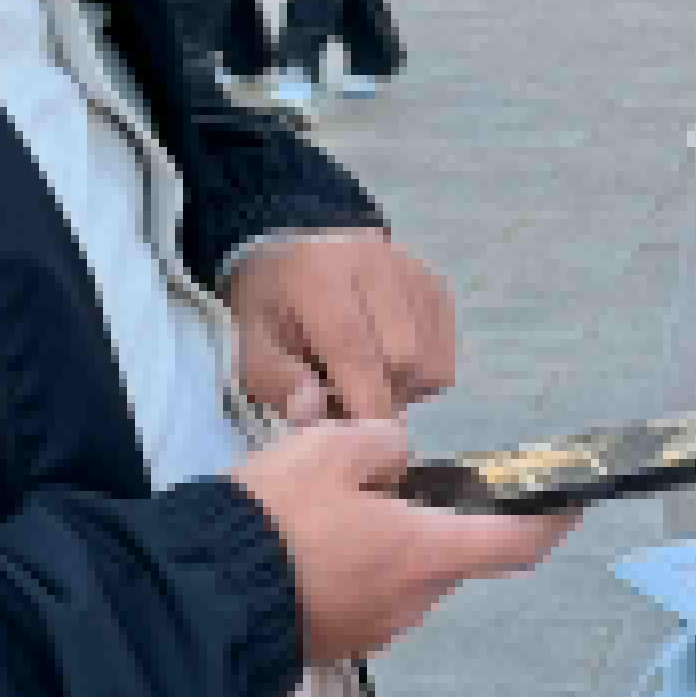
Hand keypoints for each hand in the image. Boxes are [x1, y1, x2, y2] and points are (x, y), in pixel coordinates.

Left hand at [227, 231, 459, 421]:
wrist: (292, 257)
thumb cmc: (271, 310)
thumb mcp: (250, 346)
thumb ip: (276, 381)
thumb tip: (311, 412)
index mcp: (319, 273)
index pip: (354, 345)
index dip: (364, 401)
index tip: (365, 439)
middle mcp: (375, 260)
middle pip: (405, 357)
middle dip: (380, 394)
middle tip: (346, 396)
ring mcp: (413, 270)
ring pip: (432, 362)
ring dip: (403, 388)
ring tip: (364, 377)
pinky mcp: (435, 285)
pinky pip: (445, 357)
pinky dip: (420, 376)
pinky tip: (387, 363)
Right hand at [235, 416, 568, 665]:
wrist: (203, 597)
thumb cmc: (275, 520)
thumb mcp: (330, 448)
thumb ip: (384, 446)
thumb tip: (397, 462)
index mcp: (424, 554)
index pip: (515, 543)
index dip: (550, 521)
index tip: (570, 503)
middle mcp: (411, 602)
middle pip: (449, 555)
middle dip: (435, 519)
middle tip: (389, 480)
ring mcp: (373, 630)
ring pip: (403, 575)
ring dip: (388, 543)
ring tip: (331, 506)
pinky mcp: (335, 643)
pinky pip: (364, 596)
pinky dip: (355, 567)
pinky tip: (309, 543)